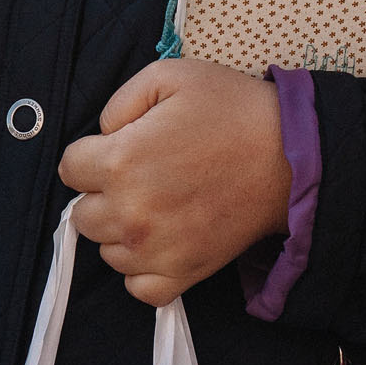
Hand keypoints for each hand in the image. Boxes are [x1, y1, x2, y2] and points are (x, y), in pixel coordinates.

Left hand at [59, 58, 291, 306]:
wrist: (296, 156)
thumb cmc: (233, 110)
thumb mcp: (168, 75)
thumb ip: (118, 102)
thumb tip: (101, 133)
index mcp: (118, 160)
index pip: (68, 168)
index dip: (91, 155)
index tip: (119, 150)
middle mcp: (130, 211)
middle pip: (82, 213)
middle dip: (102, 194)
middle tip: (141, 178)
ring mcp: (156, 248)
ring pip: (107, 250)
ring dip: (122, 231)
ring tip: (157, 207)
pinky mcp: (186, 273)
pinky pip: (140, 288)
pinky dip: (144, 271)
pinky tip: (161, 244)